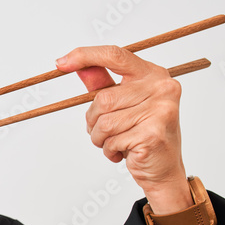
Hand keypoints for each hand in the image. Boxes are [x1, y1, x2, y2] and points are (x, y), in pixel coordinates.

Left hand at [55, 46, 189, 210]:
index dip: (85, 56)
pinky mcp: (154, 134)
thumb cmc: (142, 135)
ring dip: (101, 138)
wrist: (163, 170)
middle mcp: (162, 88)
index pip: (115, 55)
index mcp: (154, 74)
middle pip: (103, 99)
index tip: (60, 63)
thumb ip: (101, 84)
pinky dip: (110, 151)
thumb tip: (75, 63)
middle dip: (94, 120)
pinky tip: (125, 152)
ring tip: (116, 142)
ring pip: (105, 122)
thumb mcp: (121, 105)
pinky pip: (112, 141)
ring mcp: (161, 110)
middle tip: (105, 132)